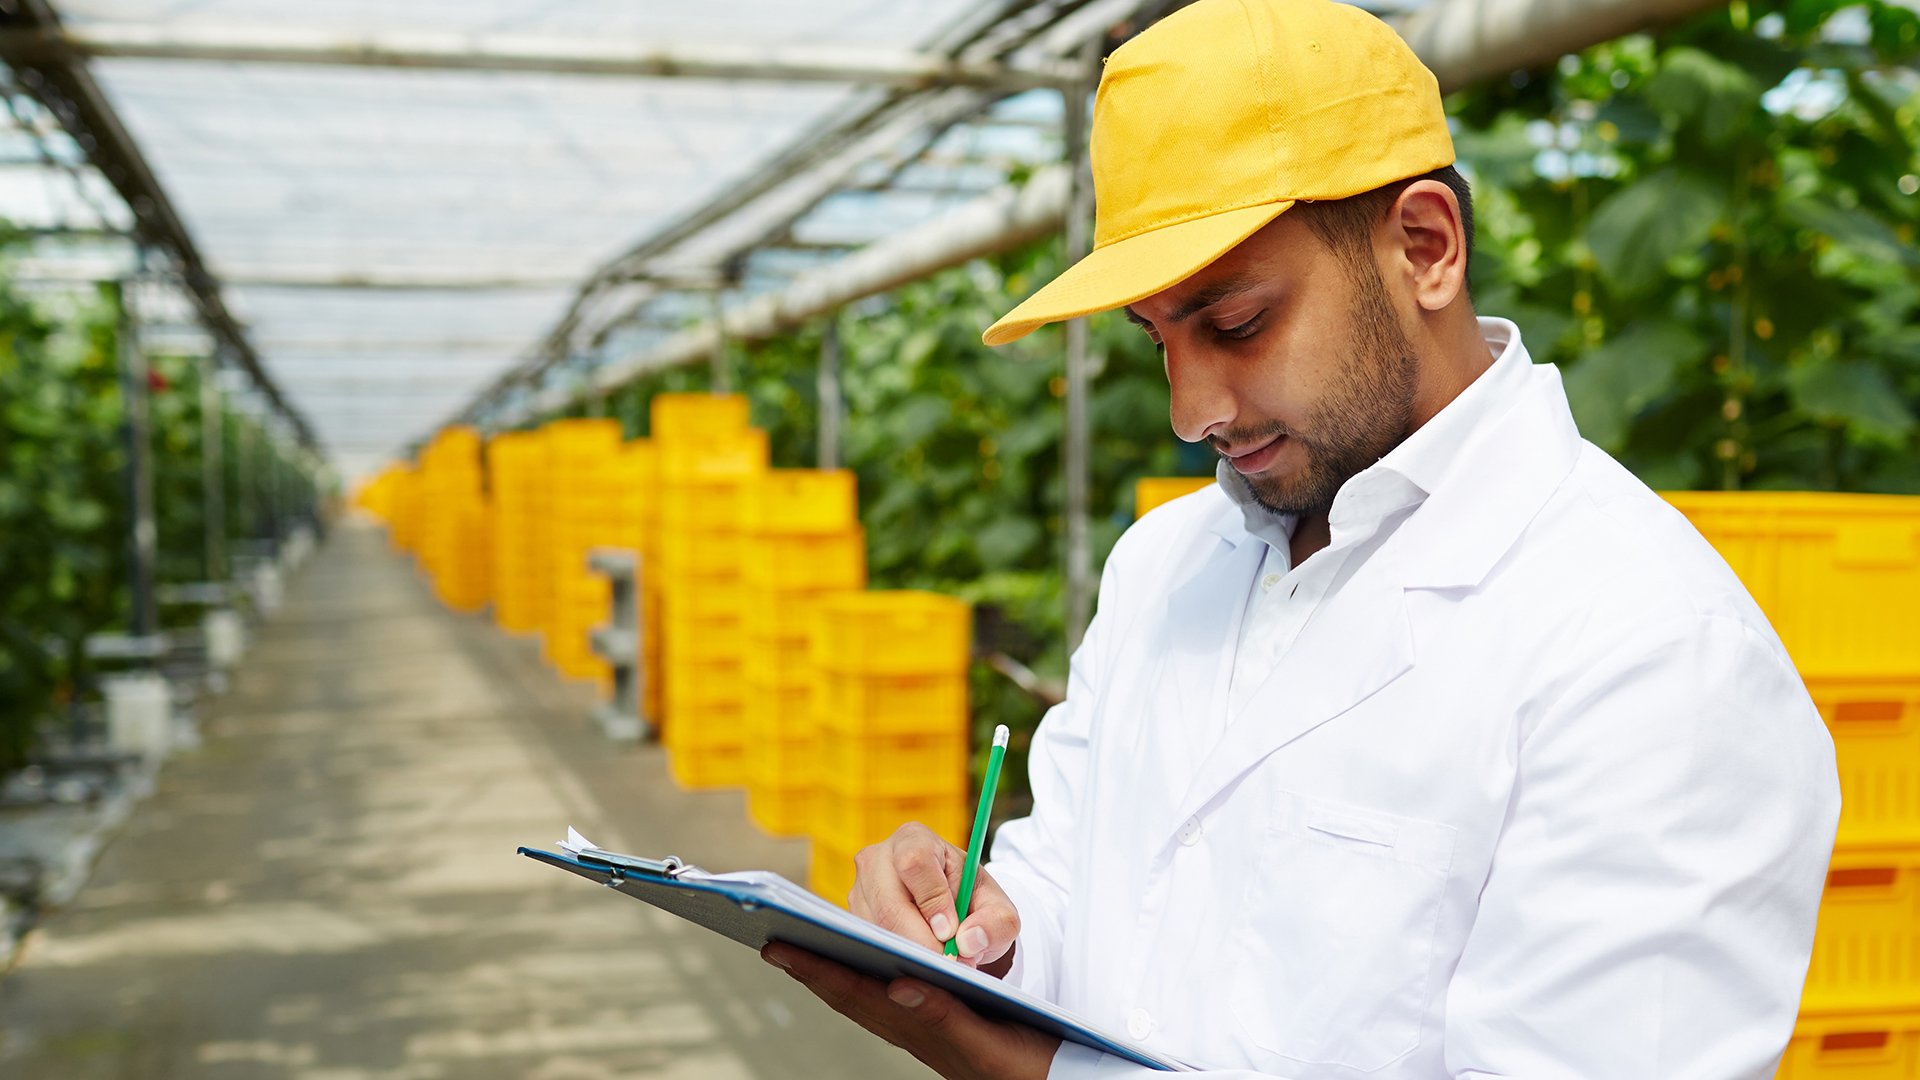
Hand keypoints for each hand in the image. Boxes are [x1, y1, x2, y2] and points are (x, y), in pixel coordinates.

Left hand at [764, 942, 1060, 1079]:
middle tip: (773, 945)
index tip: (780, 949)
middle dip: (812, 969)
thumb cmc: (1026, 1061)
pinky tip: (858, 970)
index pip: (858, 994)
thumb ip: (944, 1015)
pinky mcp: (934, 1028)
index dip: (817, 969)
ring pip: (863, 1000)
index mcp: (921, 1030)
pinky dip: (861, 982)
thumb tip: (898, 984)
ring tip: (801, 953)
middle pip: (851, 996)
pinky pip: (884, 1002)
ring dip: (830, 975)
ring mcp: (920, 1032)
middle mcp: (912, 1032)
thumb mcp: (989, 1040)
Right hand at [850, 822, 1019, 970]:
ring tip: (939, 963)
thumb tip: (969, 941)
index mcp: (915, 839)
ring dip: (909, 953)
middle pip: (888, 903)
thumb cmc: (974, 905)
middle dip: (921, 940)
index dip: (933, 901)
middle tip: (948, 964)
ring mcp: (859, 889)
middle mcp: (878, 858)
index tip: (951, 932)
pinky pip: (869, 945)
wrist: (952, 915)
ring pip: (876, 929)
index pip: (915, 863)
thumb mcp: (999, 911)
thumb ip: (997, 923)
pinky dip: (895, 960)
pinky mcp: (854, 918)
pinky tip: (918, 964)